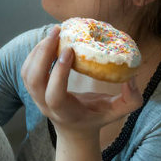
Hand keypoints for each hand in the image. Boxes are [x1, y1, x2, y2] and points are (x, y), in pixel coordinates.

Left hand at [20, 26, 142, 142]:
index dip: (59, 72)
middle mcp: (46, 106)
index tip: (70, 50)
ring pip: (28, 72)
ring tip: (54, 33)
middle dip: (43, 53)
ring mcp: (36, 97)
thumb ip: (130, 99)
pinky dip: (34, 52)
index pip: (54, 95)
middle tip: (57, 32)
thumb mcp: (117, 112)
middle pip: (34, 80)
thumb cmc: (96, 117)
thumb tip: (132, 78)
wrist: (74, 129)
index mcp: (65, 112)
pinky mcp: (33, 88)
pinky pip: (27, 68)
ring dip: (38, 50)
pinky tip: (49, 41)